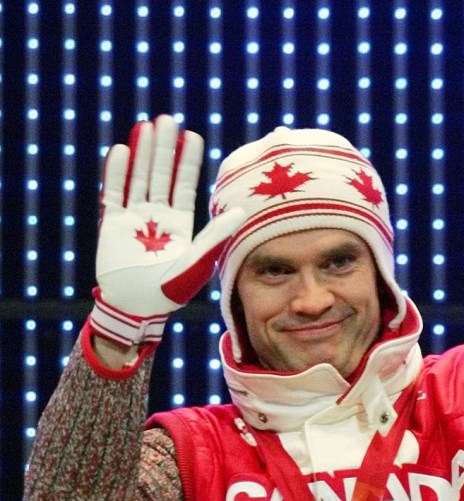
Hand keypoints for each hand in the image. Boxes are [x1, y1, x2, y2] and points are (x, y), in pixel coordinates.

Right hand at [90, 115, 243, 346]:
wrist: (136, 307)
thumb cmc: (169, 292)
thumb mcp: (197, 263)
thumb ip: (215, 237)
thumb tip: (242, 212)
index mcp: (179, 223)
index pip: (184, 184)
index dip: (187, 161)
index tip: (191, 135)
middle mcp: (157, 216)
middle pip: (160, 174)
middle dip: (163, 148)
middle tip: (166, 119)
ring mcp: (133, 218)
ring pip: (138, 178)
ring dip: (142, 153)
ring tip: (145, 126)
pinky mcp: (111, 224)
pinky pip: (113, 193)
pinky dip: (116, 173)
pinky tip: (121, 151)